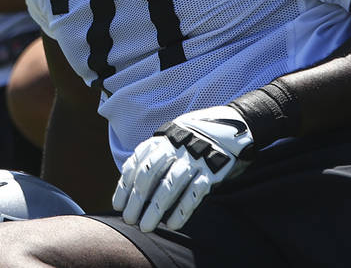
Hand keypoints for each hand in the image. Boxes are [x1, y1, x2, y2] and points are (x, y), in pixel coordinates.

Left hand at [112, 105, 254, 231]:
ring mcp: (194, 158)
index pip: (136, 164)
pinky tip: (173, 224)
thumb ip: (152, 155)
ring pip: (170, 185)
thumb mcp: (170, 138)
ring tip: (146, 227)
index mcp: (161, 141)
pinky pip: (195, 191)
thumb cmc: (192, 138)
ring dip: (156, 208)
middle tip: (129, 221)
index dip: (125, 186)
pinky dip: (183, 209)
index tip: (118, 206)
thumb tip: (129, 183)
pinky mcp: (212, 170)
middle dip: (137, 200)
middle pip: (149, 175)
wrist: (231, 123)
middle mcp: (175, 148)